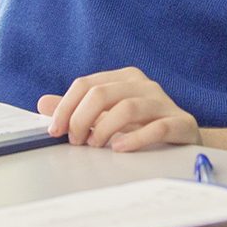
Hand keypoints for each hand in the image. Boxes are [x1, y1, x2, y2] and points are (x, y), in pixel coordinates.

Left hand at [37, 67, 200, 151]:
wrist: (184, 139)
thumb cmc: (141, 125)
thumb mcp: (107, 115)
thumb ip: (77, 109)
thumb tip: (43, 103)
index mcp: (125, 77)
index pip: (87, 84)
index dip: (66, 107)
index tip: (55, 131)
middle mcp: (144, 84)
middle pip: (103, 93)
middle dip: (81, 119)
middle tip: (76, 142)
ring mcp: (163, 102)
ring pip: (128, 107)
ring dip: (104, 129)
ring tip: (96, 146)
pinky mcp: (181, 122)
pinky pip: (157, 127)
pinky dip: (135, 139)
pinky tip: (120, 149)